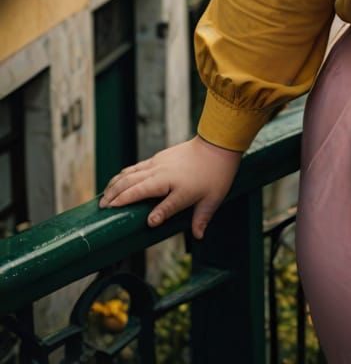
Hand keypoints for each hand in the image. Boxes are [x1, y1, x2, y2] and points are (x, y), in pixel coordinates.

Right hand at [97, 135, 242, 239]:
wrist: (217, 145)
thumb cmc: (216, 173)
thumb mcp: (212, 199)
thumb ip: (202, 218)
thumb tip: (198, 236)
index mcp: (181, 188)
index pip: (166, 206)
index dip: (158, 215)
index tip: (149, 223)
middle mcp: (165, 175)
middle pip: (136, 187)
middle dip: (118, 199)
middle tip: (103, 211)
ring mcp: (159, 165)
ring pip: (130, 176)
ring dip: (115, 188)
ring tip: (103, 200)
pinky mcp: (157, 158)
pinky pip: (135, 168)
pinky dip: (122, 176)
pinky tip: (115, 182)